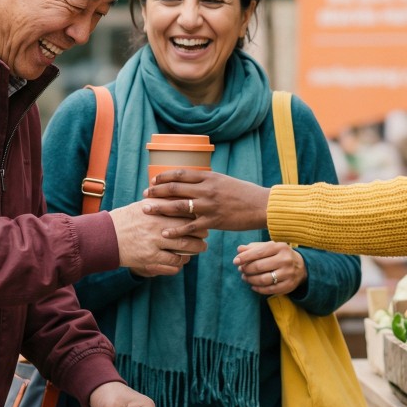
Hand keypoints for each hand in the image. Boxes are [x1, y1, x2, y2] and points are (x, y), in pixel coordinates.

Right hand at [109, 201, 207, 277]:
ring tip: (200, 249)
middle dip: (200, 236)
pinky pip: (172, 263)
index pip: (185, 213)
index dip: (197, 217)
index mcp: (157, 212)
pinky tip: (183, 259)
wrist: (107, 237)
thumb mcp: (143, 205)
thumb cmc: (127, 219)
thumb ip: (161, 201)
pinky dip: (181, 262)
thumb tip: (180, 194)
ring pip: (183, 249)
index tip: (201, 219)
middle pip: (188, 232)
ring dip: (195, 250)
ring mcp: (154, 244)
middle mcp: (157, 227)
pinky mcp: (150, 259)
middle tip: (205, 236)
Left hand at [144, 169, 270, 237]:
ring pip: (178, 206)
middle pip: (175, 188)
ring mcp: (209, 205)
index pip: (180, 174)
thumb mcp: (224, 181)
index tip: (153, 180)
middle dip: (157, 191)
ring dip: (160, 207)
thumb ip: (208, 181)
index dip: (164, 177)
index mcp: (209, 177)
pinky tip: (164, 232)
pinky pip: (190, 227)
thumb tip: (192, 181)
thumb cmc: (244, 192)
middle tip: (145, 194)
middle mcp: (206, 189)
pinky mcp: (214, 221)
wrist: (261, 205)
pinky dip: (175, 230)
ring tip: (147, 209)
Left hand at [234, 240, 305, 296]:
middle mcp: (285, 260)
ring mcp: (288, 274)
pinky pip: (270, 290)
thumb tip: (239, 249)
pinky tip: (253, 286)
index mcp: (279, 247)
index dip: (244, 257)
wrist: (301, 266)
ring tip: (245, 278)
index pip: (258, 252)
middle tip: (241, 270)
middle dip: (247, 269)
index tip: (235, 261)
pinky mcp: (289, 285)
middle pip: (260, 267)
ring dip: (251, 280)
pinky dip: (259, 289)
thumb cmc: (279, 254)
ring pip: (264, 279)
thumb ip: (254, 247)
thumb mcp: (269, 247)